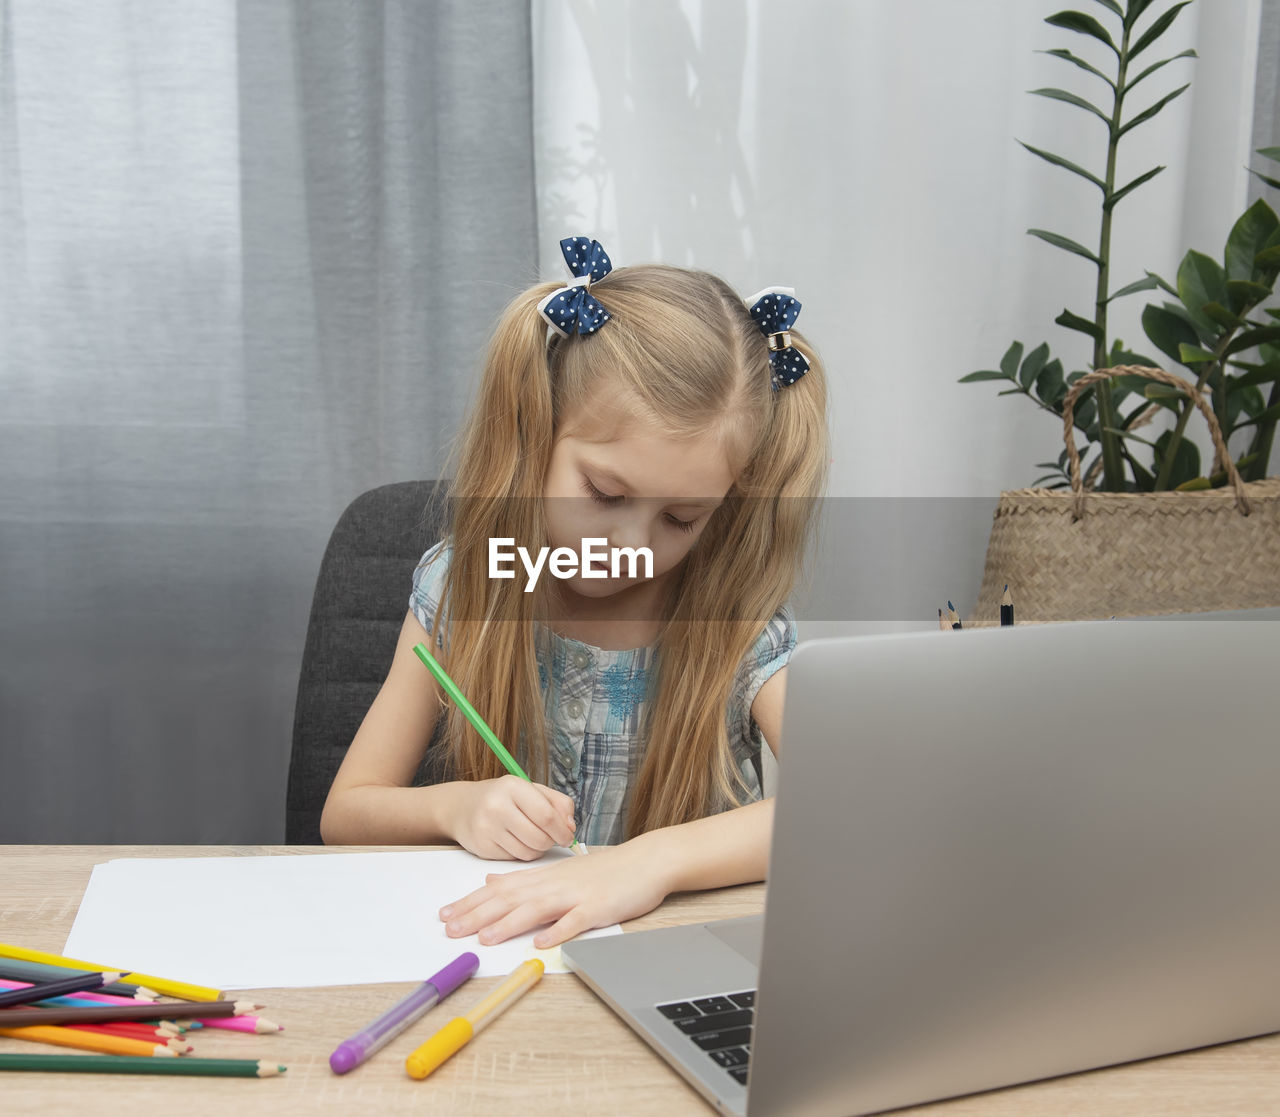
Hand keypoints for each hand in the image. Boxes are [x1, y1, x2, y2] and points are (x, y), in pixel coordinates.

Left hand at [439, 838, 670, 947]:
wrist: (646, 861)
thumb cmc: (605, 871)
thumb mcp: (559, 870)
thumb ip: (525, 878)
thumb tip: (491, 879)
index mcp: (544, 877)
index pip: (500, 889)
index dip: (471, 902)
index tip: (445, 915)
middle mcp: (555, 884)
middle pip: (511, 898)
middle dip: (478, 914)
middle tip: (450, 929)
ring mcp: (576, 895)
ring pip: (537, 908)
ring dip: (510, 924)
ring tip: (485, 938)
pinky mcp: (599, 908)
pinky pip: (576, 921)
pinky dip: (558, 932)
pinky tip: (542, 944)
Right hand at [447, 775, 576, 860]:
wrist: (462, 807)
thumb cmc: (503, 798)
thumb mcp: (531, 790)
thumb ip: (557, 803)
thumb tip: (570, 827)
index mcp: (513, 787)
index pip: (546, 815)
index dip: (562, 830)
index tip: (568, 836)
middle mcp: (497, 806)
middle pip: (539, 837)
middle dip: (551, 842)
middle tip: (550, 837)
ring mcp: (487, 828)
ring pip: (528, 852)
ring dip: (537, 849)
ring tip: (532, 836)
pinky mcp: (482, 847)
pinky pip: (514, 858)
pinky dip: (522, 853)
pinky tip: (516, 841)